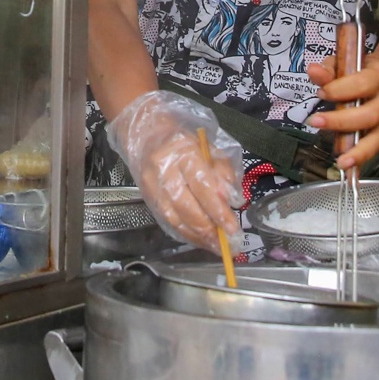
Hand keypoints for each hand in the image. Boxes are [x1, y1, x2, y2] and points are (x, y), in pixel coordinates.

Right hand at [141, 129, 243, 252]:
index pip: (202, 186)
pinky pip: (166, 221)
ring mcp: (151, 185)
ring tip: (216, 247)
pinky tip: (199, 240)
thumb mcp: (210, 147)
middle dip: (209, 230)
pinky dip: (185, 234)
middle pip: (187, 207)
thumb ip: (223, 172)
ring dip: (197, 237)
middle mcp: (163, 169)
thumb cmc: (184, 139)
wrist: (145, 132)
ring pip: (175, 218)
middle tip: (228, 245)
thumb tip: (231, 201)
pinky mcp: (146, 197)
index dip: (218, 211)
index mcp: (183, 151)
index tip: (233, 229)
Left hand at [305, 58, 378, 170]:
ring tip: (340, 162)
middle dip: (341, 121)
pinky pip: (375, 147)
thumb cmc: (362, 68)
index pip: (363, 83)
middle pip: (369, 114)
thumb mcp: (346, 63)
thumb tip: (313, 71)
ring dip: (358, 151)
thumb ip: (329, 69)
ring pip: (377, 137)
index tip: (321, 92)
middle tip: (315, 122)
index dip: (341, 89)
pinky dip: (362, 159)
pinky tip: (349, 169)